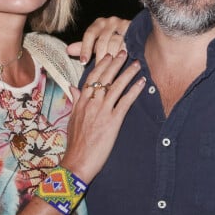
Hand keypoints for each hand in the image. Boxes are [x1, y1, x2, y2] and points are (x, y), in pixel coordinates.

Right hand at [61, 50, 143, 182]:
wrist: (77, 162)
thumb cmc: (75, 144)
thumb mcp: (72, 119)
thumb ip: (75, 101)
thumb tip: (73, 87)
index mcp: (81, 102)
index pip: (92, 78)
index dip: (101, 65)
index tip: (108, 55)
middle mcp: (91, 103)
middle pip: (105, 77)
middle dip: (115, 63)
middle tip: (124, 51)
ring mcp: (102, 111)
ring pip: (116, 86)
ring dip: (128, 73)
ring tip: (137, 63)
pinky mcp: (112, 121)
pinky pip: (125, 102)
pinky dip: (134, 90)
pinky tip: (142, 83)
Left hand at [66, 16, 130, 63]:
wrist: (133, 34)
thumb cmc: (110, 40)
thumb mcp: (96, 43)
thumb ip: (83, 47)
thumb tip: (67, 50)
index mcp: (99, 23)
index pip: (89, 34)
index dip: (85, 48)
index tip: (83, 62)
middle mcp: (110, 21)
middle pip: (102, 40)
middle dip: (100, 57)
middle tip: (99, 71)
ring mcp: (123, 24)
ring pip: (115, 42)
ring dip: (112, 57)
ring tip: (110, 69)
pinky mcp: (133, 29)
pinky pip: (127, 43)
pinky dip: (123, 53)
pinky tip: (122, 62)